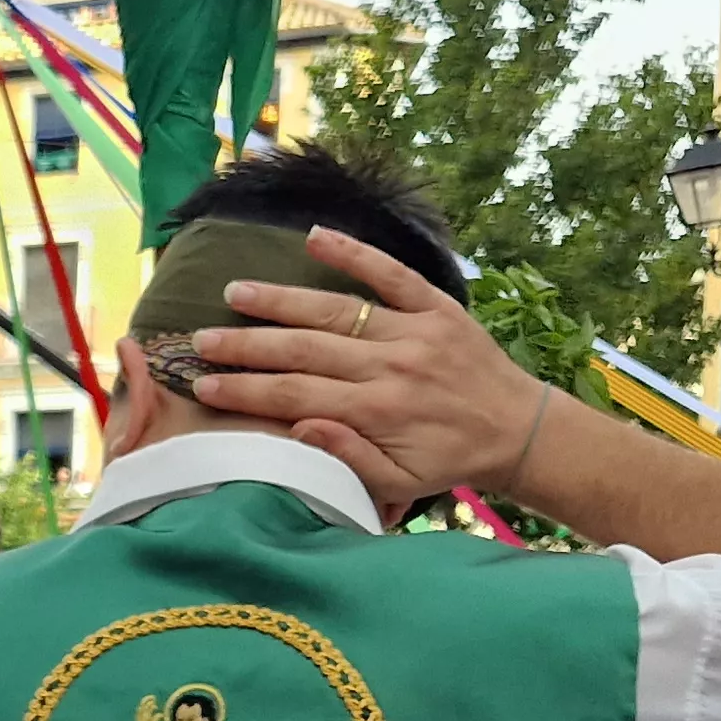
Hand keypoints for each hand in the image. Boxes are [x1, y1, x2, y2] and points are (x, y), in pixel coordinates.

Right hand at [181, 226, 559, 505]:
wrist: (520, 430)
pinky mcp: (437, 306)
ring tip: (235, 292)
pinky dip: (354, 253)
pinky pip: (392, 273)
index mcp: (377, 412)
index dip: (244, 391)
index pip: (294, 396)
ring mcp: (414, 331)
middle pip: (303, 350)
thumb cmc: (448, 459)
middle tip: (199, 339)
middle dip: (246, 345)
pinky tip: (316, 237)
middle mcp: (391, 366)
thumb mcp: (398, 483)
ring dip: (280, 300)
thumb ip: (348, 459)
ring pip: (334, 310)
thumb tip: (300, 428)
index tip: (203, 386)